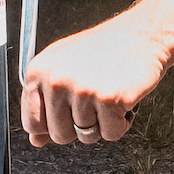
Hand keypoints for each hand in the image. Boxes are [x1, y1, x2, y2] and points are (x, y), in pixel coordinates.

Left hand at [18, 9, 172, 146]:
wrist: (142, 34)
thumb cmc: (106, 50)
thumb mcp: (66, 68)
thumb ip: (46, 104)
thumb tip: (36, 139)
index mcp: (39, 71)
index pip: (31, 122)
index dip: (51, 126)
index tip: (65, 115)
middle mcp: (56, 80)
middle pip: (58, 135)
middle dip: (79, 127)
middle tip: (93, 102)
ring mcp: (82, 90)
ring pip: (86, 136)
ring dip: (102, 123)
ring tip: (107, 96)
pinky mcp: (108, 99)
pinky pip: (111, 133)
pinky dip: (121, 122)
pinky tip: (122, 99)